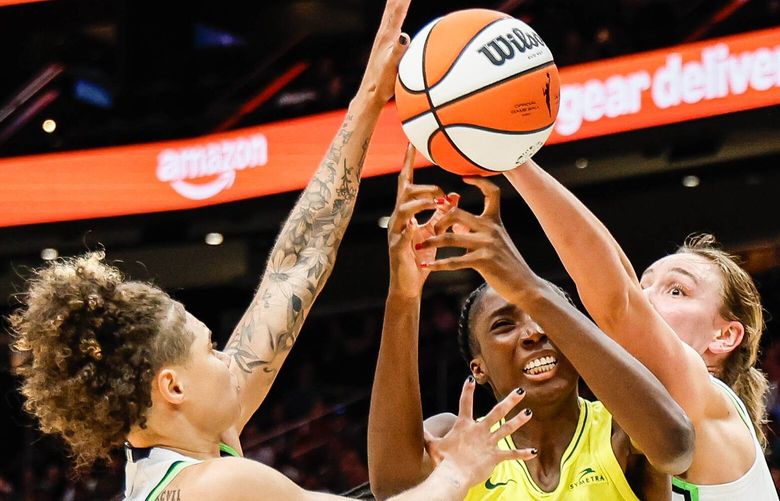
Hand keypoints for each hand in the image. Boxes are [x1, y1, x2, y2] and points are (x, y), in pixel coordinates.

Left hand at [357, 0, 410, 104]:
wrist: (370, 94)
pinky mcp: (388, 45)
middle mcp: (385, 32)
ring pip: (393, 11)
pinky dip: (399, 11)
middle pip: (393, 4)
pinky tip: (401, 13)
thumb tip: (404, 36)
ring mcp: (385, 38)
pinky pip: (396, 21)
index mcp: (387, 35)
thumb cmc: (381, 83)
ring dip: (398, 0)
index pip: (397, 7)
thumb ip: (398, 51)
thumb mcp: (391, 68)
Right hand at [387, 144, 457, 296]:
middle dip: (422, 187)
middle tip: (442, 193)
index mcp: (406, 213)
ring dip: (421, 203)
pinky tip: (418, 226)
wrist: (408, 285)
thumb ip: (442, 214)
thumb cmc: (420, 258)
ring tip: (437, 204)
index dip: (407, 163)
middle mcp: (397, 219)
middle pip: (404, 192)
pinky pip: (402, 235)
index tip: (411, 143)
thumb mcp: (433, 232)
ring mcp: (395, 233)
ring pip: (402, 210)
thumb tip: (456, 195)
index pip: (407, 183)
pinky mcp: (397, 249)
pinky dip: (412, 229)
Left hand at [417, 177, 541, 302]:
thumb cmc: (507, 262)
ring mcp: (487, 244)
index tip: (464, 178)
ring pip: (450, 238)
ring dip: (431, 242)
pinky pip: (454, 261)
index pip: (491, 192)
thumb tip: (454, 223)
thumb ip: (474, 229)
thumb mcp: (494, 241)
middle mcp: (491, 228)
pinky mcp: (483, 261)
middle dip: (439, 220)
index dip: (480, 181)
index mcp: (494, 220)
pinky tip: (425, 266)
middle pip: (457, 213)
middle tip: (430, 229)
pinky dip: (437, 264)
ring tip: (418, 246)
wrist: (524, 285)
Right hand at [423, 377, 536, 487]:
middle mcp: (479, 430)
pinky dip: (522, 454)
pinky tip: (533, 452)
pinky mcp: (495, 456)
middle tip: (520, 391)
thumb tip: (418, 426)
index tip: (470, 379)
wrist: (453, 475)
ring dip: (519, 420)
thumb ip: (427, 434)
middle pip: (497, 412)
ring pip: (507, 429)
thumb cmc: (442, 460)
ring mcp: (489, 443)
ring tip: (528, 412)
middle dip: (510, 401)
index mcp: (464, 425)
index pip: (465, 404)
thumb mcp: (432, 445)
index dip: (467, 391)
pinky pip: (511, 454)